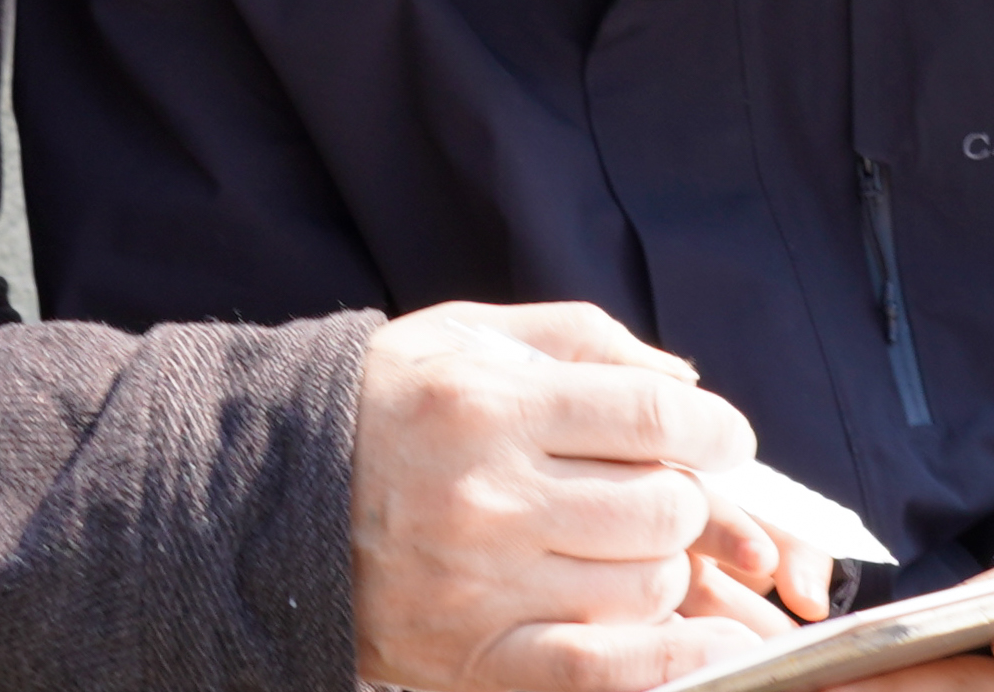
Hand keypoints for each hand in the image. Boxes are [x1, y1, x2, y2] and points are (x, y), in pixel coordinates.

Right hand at [352, 299, 777, 691]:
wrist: (270, 492)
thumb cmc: (387, 402)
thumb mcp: (469, 335)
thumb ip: (583, 341)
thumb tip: (685, 382)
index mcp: (492, 403)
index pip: (652, 415)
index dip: (714, 429)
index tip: (724, 437)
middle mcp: (489, 495)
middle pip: (662, 506)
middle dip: (686, 496)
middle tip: (661, 489)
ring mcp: (482, 583)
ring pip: (645, 585)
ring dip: (662, 565)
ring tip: (623, 543)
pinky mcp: (472, 651)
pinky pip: (599, 669)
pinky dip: (667, 661)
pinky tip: (702, 643)